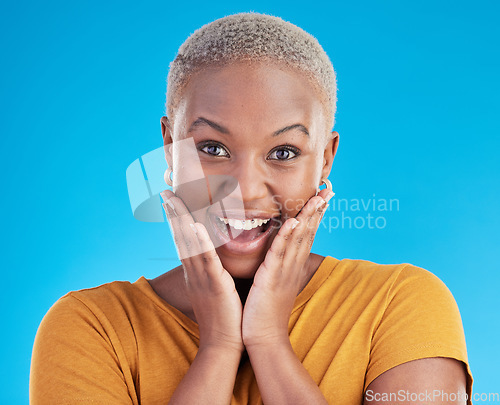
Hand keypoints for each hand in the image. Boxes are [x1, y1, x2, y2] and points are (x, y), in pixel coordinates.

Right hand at [161, 189, 243, 353]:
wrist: (223, 343)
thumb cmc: (224, 315)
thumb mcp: (215, 288)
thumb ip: (213, 271)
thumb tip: (215, 257)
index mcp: (195, 272)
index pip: (183, 240)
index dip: (176, 220)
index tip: (172, 202)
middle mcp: (193, 271)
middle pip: (180, 237)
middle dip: (173, 214)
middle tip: (165, 193)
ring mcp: (201, 277)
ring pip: (189, 243)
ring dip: (180, 220)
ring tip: (173, 200)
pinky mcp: (214, 283)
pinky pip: (206, 260)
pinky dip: (199, 242)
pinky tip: (194, 225)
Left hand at [241, 189, 332, 348]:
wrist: (263, 336)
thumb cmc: (266, 309)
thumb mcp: (275, 281)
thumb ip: (279, 263)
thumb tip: (279, 251)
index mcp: (293, 265)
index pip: (307, 234)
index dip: (316, 214)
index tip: (323, 195)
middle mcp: (293, 265)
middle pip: (309, 232)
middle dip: (318, 209)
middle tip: (328, 189)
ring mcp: (284, 271)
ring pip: (298, 239)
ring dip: (308, 217)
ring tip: (317, 197)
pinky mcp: (271, 277)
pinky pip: (280, 254)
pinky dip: (287, 237)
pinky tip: (293, 221)